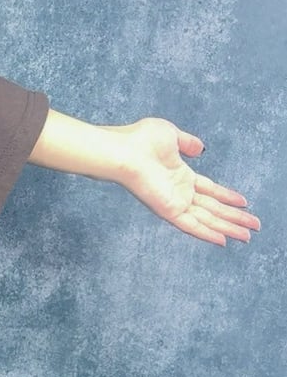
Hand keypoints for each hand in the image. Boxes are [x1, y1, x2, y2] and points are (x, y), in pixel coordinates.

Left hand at [108, 117, 260, 245]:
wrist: (123, 151)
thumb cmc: (140, 141)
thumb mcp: (172, 136)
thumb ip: (187, 143)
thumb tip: (200, 148)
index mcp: (180, 176)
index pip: (209, 190)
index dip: (227, 197)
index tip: (244, 203)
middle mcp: (179, 192)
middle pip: (213, 208)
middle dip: (234, 217)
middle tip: (253, 227)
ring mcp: (174, 203)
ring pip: (208, 219)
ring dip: (228, 228)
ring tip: (247, 236)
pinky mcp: (168, 211)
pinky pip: (191, 225)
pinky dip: (207, 233)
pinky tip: (223, 241)